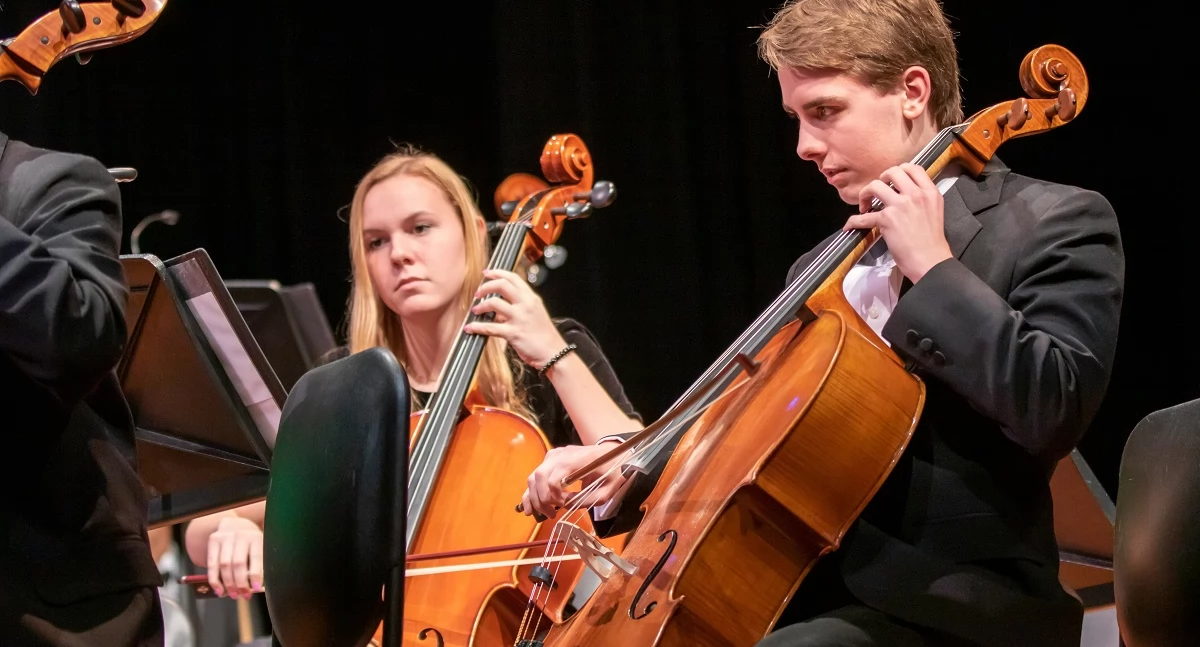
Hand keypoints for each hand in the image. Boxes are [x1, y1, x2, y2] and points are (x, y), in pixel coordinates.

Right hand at [206, 516, 262, 598]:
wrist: (235, 524)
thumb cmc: (251, 542)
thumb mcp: (260, 548)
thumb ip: (260, 565)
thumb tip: (258, 588)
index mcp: (256, 537)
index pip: (256, 558)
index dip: (255, 575)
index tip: (256, 589)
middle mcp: (240, 535)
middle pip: (238, 563)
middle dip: (240, 583)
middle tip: (244, 595)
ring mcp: (225, 536)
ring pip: (224, 565)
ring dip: (228, 584)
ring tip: (233, 595)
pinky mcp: (213, 540)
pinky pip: (212, 564)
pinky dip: (214, 580)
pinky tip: (219, 590)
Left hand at [464, 269, 566, 367]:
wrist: (554, 353)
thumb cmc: (544, 335)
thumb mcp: (536, 313)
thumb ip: (520, 305)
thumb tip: (500, 304)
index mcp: (531, 298)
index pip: (513, 277)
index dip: (497, 273)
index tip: (486, 273)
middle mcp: (526, 304)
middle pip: (502, 285)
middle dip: (485, 287)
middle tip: (478, 293)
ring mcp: (519, 318)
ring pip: (494, 303)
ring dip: (480, 306)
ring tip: (476, 310)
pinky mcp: (513, 333)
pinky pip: (490, 327)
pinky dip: (477, 327)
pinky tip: (470, 327)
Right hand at [520, 441, 629, 518]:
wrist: (611, 452)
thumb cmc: (611, 471)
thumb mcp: (606, 490)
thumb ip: (586, 499)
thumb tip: (566, 506)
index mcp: (575, 461)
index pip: (553, 480)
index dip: (555, 497)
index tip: (564, 506)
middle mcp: (560, 455)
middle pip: (539, 478)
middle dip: (541, 500)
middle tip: (551, 514)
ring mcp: (553, 455)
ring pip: (534, 477)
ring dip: (534, 498)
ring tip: (541, 514)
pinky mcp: (551, 458)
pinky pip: (535, 475)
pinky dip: (530, 491)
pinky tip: (528, 507)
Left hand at [844, 163, 952, 282]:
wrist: (930, 261)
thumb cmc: (932, 242)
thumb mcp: (934, 211)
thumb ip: (922, 199)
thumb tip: (904, 193)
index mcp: (930, 192)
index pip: (913, 168)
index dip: (899, 171)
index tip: (892, 181)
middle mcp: (916, 195)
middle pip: (892, 172)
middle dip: (880, 179)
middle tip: (877, 191)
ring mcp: (901, 205)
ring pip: (875, 186)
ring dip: (865, 194)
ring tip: (865, 205)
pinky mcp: (887, 219)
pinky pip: (863, 217)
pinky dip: (853, 221)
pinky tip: (850, 225)